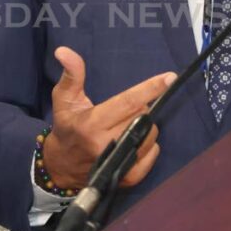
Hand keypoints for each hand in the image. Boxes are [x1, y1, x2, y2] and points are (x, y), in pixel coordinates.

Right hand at [42, 46, 175, 189]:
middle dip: (142, 107)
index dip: (149, 89)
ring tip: (128, 125)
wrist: (61, 167)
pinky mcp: (127, 179)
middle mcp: (105, 145)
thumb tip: (64, 51)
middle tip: (127, 109)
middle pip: (143, 117)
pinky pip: (153, 154)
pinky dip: (149, 145)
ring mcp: (117, 163)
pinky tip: (135, 142)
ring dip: (146, 126)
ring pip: (150, 135)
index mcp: (92, 124)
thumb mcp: (64, 99)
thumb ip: (71, 74)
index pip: (127, 102)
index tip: (169, 77)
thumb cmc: (67, 127)